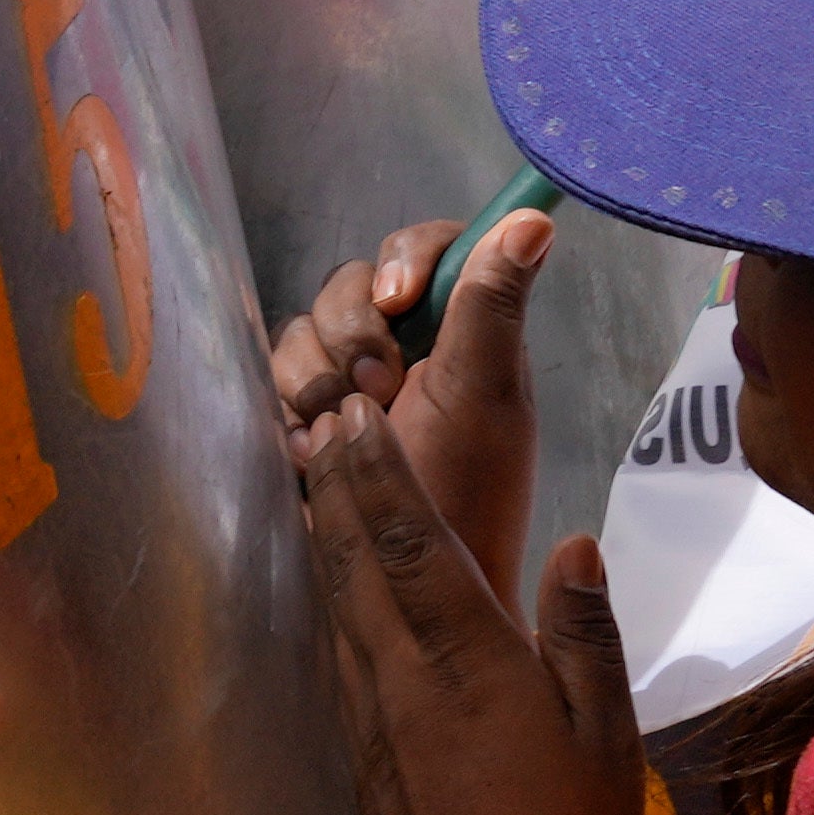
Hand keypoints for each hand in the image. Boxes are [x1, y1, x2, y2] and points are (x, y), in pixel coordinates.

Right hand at [271, 210, 558, 622]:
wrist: (408, 597)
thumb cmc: (463, 497)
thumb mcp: (483, 396)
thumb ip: (493, 306)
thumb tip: (535, 217)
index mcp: (466, 330)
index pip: (428, 247)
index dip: (403, 260)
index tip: (398, 305)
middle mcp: (411, 345)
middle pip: (352, 282)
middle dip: (351, 334)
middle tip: (377, 392)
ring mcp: (355, 381)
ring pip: (306, 327)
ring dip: (316, 376)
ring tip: (341, 433)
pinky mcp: (313, 416)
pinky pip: (278, 374)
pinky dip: (291, 407)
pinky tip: (311, 449)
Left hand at [292, 382, 657, 814]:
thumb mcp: (607, 736)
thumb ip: (584, 634)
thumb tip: (574, 543)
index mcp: (469, 663)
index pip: (411, 546)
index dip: (379, 475)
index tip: (359, 417)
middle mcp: (404, 678)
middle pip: (356, 561)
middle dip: (338, 484)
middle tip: (322, 418)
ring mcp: (373, 718)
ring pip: (337, 604)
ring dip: (323, 532)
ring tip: (313, 474)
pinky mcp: (362, 754)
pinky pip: (336, 653)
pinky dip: (326, 598)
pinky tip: (325, 583)